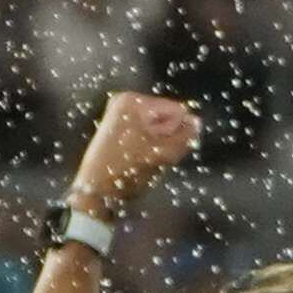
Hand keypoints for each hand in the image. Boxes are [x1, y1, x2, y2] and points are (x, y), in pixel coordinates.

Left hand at [68, 90, 199, 219]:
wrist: (96, 191)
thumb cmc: (128, 170)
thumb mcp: (164, 154)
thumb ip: (186, 136)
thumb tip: (197, 123)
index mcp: (134, 101)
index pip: (177, 111)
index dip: (178, 133)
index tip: (159, 150)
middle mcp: (125, 101)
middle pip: (166, 118)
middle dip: (166, 138)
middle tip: (150, 157)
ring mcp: (118, 114)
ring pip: (157, 128)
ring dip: (158, 145)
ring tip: (142, 160)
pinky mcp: (115, 127)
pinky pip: (145, 134)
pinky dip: (147, 147)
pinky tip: (136, 160)